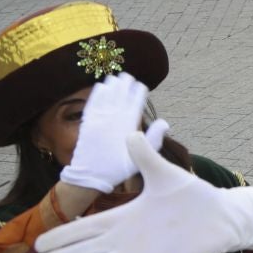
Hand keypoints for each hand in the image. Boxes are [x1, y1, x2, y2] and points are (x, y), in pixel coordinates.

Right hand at [32, 133, 252, 252]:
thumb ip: (145, 157)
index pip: (85, 228)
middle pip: (83, 251)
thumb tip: (129, 133)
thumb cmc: (192, 196)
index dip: (62, 235)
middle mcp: (125, 240)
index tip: (38, 244)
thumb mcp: (165, 175)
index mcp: (123, 218)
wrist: (221, 216)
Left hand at [61, 73, 168, 192]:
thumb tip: (165, 122)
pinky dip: (96, 94)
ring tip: (115, 77)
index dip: (139, 92)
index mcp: (128, 125)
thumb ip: (154, 139)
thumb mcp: (141, 157)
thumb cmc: (118, 169)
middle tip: (128, 76)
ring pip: (106, 97)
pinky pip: (92, 104)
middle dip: (125, 84)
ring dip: (111, 86)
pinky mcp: (87, 123)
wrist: (90, 177)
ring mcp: (99, 119)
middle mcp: (113, 119)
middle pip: (120, 96)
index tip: (142, 85)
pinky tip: (99, 87)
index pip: (135, 103)